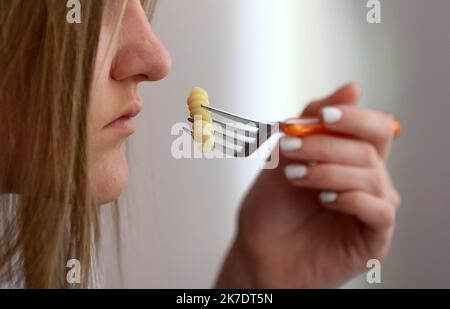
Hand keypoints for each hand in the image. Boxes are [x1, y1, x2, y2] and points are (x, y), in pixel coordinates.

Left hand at [216, 82, 400, 287]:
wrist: (259, 252)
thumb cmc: (272, 209)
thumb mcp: (283, 157)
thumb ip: (313, 122)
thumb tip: (352, 88)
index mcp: (350, 158)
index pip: (373, 127)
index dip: (354, 117)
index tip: (325, 116)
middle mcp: (367, 180)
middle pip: (370, 148)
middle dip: (326, 146)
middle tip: (291, 150)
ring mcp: (372, 208)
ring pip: (371, 176)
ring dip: (328, 171)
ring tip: (294, 176)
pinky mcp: (374, 237)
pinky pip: (379, 210)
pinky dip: (350, 199)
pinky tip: (324, 200)